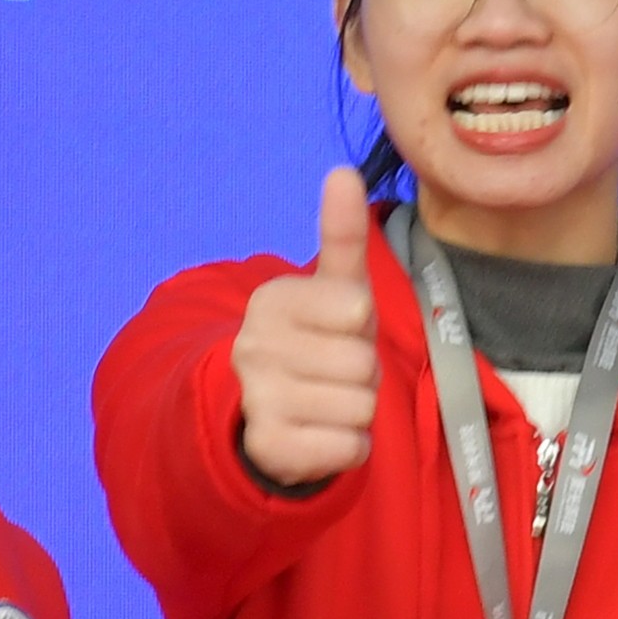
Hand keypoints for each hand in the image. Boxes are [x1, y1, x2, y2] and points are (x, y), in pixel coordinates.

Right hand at [235, 168, 387, 488]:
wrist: (259, 413)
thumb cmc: (313, 341)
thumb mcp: (331, 288)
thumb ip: (341, 234)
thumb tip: (344, 170)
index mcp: (271, 301)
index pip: (357, 309)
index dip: (359, 326)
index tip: (334, 331)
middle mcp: (254, 346)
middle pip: (362, 362)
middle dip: (361, 373)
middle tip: (331, 374)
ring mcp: (257, 398)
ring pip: (360, 406)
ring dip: (356, 411)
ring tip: (324, 403)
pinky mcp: (268, 448)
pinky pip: (350, 448)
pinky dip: (349, 447)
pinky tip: (320, 435)